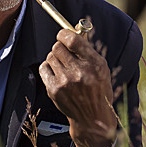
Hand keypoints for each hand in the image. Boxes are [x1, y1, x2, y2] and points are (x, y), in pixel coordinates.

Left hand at [39, 28, 117, 146]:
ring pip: (50, 56)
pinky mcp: (54, 90)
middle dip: (60, 46)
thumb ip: (87, 50)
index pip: (73, 40)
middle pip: (57, 47)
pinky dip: (49, 68)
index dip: (64, 34)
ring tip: (64, 67)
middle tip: (65, 52)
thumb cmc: (97, 88)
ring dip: (55, 58)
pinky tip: (57, 74)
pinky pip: (44, 67)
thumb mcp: (101, 67)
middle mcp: (79, 72)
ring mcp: (65, 82)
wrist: (92, 116)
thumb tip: (71, 30)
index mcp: (94, 64)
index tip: (63, 34)